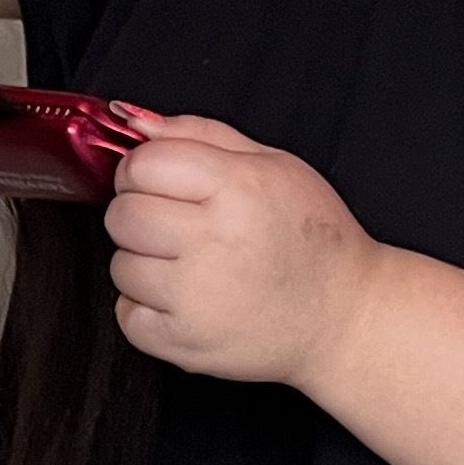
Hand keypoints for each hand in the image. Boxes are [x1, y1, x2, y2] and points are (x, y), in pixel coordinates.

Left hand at [104, 113, 387, 387]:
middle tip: (176, 224)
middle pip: (122, 215)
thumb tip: (135, 122)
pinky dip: (146, 308)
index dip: (143, 169)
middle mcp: (214, 242)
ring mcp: (196, 298)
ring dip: (145, 263)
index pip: (143, 165)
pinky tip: (185, 299)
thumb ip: (200, 135)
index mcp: (239, 189)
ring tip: (189, 266)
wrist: (343, 316)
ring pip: (120, 266)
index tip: (159, 181)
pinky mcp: (184, 342)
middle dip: (140, 214)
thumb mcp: (273, 165)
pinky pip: (126, 315)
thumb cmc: (312, 239)